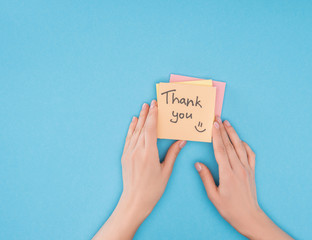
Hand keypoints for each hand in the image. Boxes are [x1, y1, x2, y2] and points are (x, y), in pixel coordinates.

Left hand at [93, 100, 185, 239]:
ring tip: (143, 107)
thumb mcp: (166, 171)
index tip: (156, 105)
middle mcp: (137, 150)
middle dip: (147, 113)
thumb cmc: (152, 189)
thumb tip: (182, 141)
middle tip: (150, 102)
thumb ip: (173, 154)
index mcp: (149, 153)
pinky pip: (128, 138)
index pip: (150, 129)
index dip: (153, 116)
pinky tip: (133, 122)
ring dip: (139, 118)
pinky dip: (131, 129)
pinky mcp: (124, 156)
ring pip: (135, 131)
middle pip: (142, 127)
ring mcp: (129, 153)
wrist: (134, 201)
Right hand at [195, 117, 291, 239]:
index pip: (220, 150)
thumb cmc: (230, 209)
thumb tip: (198, 164)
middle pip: (229, 145)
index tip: (213, 125)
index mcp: (227, 174)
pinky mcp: (252, 171)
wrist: (249, 216)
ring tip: (228, 123)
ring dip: (233, 134)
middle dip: (222, 130)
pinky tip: (240, 140)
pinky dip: (245, 145)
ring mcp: (247, 169)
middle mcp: (238, 168)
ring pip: (240, 147)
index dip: (216, 136)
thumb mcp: (214, 196)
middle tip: (217, 118)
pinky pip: (250, 154)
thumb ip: (206, 178)